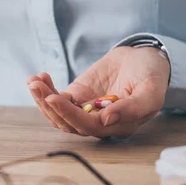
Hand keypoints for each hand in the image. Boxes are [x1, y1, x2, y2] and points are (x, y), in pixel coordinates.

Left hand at [27, 46, 170, 138]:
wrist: (145, 58)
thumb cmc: (152, 75)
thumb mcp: (151, 90)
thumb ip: (133, 107)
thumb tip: (107, 120)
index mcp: (118, 125)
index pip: (88, 126)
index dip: (69, 115)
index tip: (54, 98)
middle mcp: (100, 122)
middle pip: (68, 123)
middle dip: (50, 106)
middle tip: (36, 86)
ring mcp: (87, 109)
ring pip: (59, 114)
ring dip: (43, 100)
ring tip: (33, 81)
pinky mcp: (79, 95)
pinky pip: (58, 99)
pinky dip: (46, 90)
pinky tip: (38, 78)